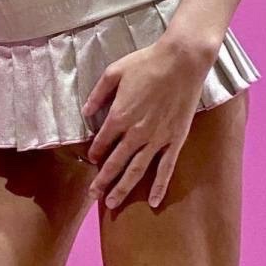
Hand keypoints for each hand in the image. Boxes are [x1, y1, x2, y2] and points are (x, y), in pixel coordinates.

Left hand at [82, 39, 209, 209]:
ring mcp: (156, 139)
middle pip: (116, 162)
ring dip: (123, 188)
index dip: (95, 152)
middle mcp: (136, 133)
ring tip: (112, 203)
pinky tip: (153, 201)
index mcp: (119, 115)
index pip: (102, 141)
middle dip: (103, 180)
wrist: (181, 62)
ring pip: (136, 170)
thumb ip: (98, 93)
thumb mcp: (114, 71)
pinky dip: (159, 186)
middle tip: (93, 195)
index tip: (91, 159)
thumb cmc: (146, 63)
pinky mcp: (174, 140)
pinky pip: (165, 168)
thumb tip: (85, 111)